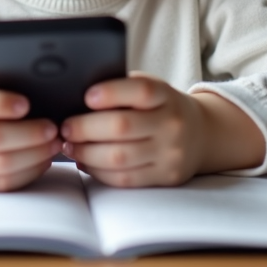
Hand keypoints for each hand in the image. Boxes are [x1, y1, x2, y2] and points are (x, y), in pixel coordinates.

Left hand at [59, 73, 207, 187]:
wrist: (202, 134)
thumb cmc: (163, 107)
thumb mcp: (153, 88)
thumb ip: (125, 88)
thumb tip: (77, 93)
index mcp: (166, 96)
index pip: (141, 91)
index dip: (112, 92)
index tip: (87, 96)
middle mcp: (171, 124)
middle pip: (122, 127)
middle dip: (85, 128)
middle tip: (65, 128)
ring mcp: (170, 153)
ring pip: (119, 157)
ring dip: (86, 153)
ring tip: (69, 146)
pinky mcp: (165, 177)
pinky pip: (125, 179)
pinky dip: (98, 171)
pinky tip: (85, 161)